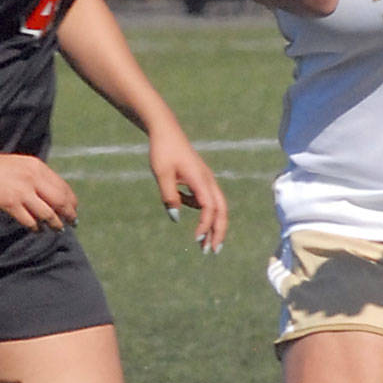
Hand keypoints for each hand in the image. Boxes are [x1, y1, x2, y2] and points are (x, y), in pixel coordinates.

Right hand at [0, 150, 77, 230]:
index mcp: (38, 167)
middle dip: (68, 213)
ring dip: (55, 224)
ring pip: (47, 213)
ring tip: (57, 229)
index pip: (63, 186)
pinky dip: (36, 227)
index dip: (71, 200)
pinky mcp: (11, 204)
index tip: (74, 208)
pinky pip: (30, 220)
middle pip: (59, 200)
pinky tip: (37, 229)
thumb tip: (56, 194)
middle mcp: (33, 178)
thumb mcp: (24, 165)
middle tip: (72, 222)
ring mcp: (22, 192)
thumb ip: (39, 176)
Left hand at [147, 119, 227, 252]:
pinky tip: (181, 204)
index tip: (196, 239)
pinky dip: (200, 209)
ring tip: (203, 243)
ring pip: (217, 206)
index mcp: (200, 179)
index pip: (209, 207)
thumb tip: (176, 218)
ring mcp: (206, 179)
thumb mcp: (162, 174)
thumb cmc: (163, 151)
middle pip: (221, 210)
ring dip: (212, 224)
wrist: (166, 131)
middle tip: (212, 251)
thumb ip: (170, 196)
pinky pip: (205, 199)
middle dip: (219, 231)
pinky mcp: (200, 179)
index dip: (205, 224)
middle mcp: (208, 180)